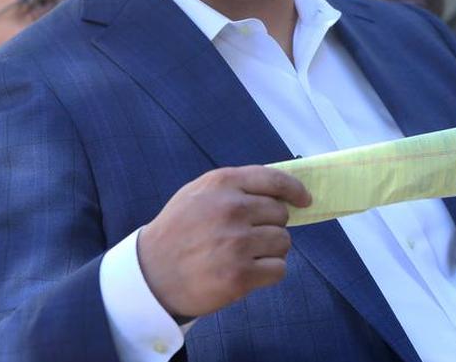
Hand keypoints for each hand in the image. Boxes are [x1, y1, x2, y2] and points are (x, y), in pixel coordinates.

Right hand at [137, 165, 310, 317]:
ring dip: (271, 250)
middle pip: (281, 214)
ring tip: (245, 255)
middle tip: (249, 236)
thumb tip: (282, 191)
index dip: (295, 191)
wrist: (151, 274)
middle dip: (272, 225)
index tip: (304, 200)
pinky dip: (268, 272)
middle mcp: (231, 209)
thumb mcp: (199, 193)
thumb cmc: (179, 231)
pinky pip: (279, 269)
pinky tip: (247, 272)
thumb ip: (236, 187)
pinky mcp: (240, 276)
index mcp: (222, 184)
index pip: (275, 180)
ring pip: (284, 242)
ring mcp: (236, 243)